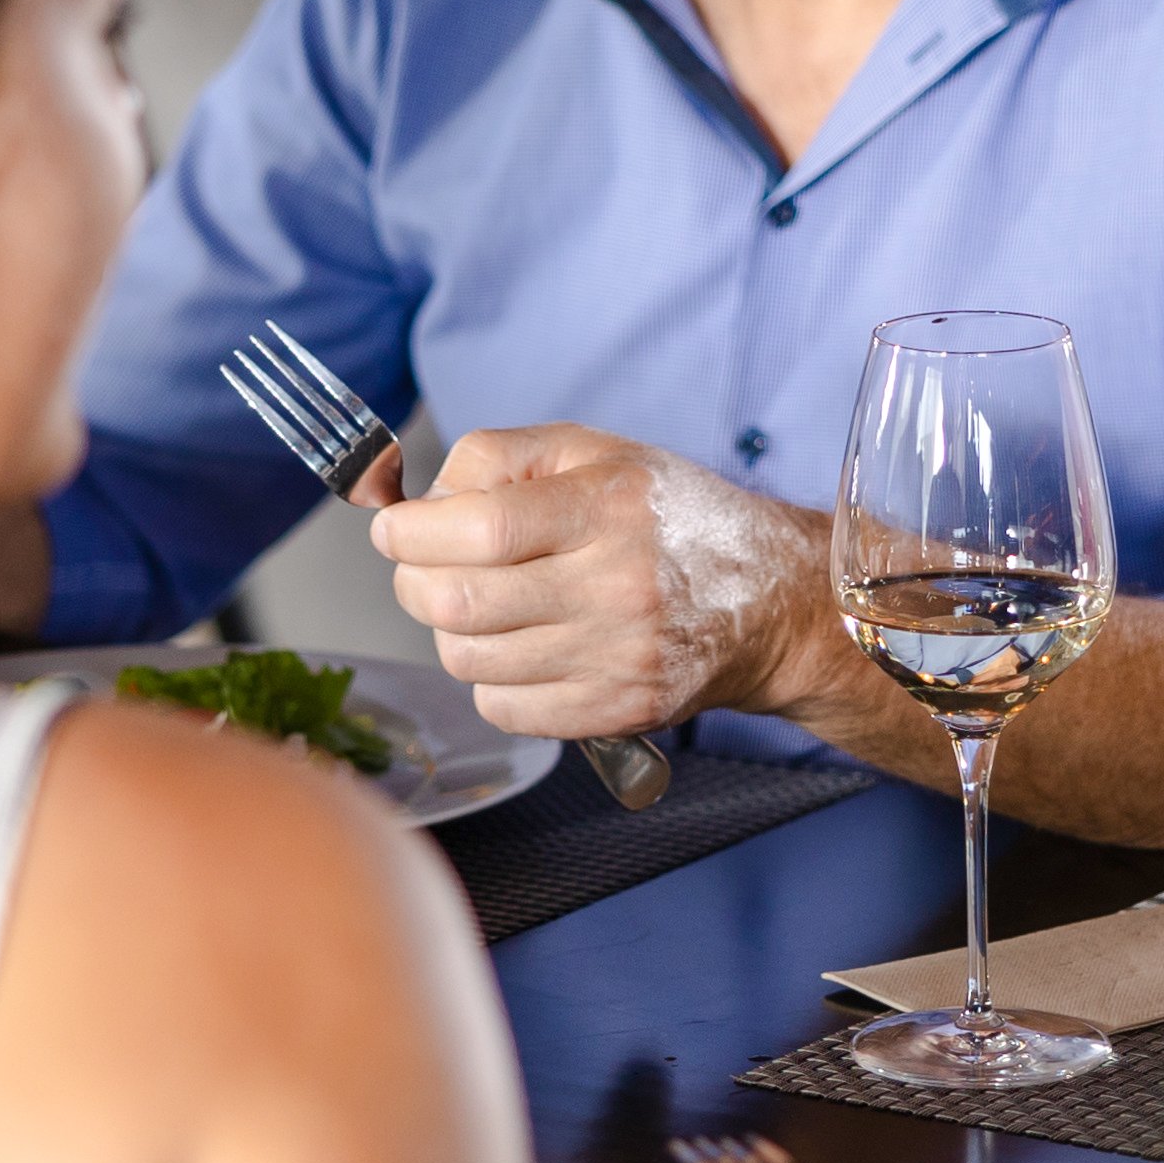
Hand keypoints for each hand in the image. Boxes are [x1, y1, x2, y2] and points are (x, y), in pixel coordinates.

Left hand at [371, 427, 818, 739]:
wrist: (769, 601)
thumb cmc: (669, 517)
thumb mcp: (594, 451)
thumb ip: (499, 456)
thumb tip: (423, 501)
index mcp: (608, 508)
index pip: (480, 529)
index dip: (413, 532)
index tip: (394, 528)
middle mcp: (616, 586)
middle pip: (459, 602)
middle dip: (413, 582)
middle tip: (423, 566)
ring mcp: (617, 657)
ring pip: (469, 660)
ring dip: (451, 631)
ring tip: (481, 605)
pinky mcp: (617, 711)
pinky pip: (502, 708)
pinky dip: (490, 679)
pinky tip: (520, 647)